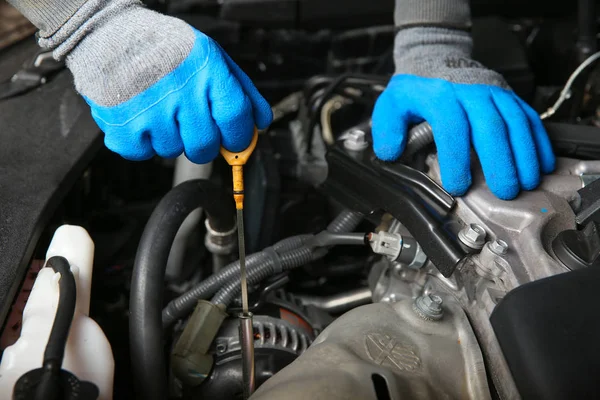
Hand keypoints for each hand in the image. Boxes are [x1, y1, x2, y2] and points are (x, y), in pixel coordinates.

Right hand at [59, 6, 271, 162]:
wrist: (110, 34)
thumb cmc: (166, 47)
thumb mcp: (212, 57)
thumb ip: (242, 91)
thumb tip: (261, 123)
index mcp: (207, 70)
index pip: (236, 119)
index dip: (237, 137)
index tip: (232, 140)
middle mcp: (180, 90)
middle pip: (204, 147)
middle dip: (201, 142)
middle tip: (189, 122)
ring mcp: (150, 109)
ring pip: (172, 152)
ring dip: (168, 138)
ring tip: (158, 110)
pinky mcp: (122, 124)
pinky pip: (142, 154)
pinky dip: (141, 142)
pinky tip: (140, 118)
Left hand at [371, 27, 554, 199]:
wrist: (434, 57)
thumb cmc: (414, 89)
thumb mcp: (390, 105)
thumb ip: (387, 130)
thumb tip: (391, 153)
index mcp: (439, 96)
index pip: (451, 128)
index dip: (456, 159)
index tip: (458, 186)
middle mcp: (470, 92)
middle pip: (491, 127)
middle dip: (501, 162)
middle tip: (505, 191)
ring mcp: (492, 93)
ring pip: (515, 122)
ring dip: (524, 155)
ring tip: (527, 182)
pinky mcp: (508, 96)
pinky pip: (528, 117)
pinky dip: (539, 141)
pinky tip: (542, 164)